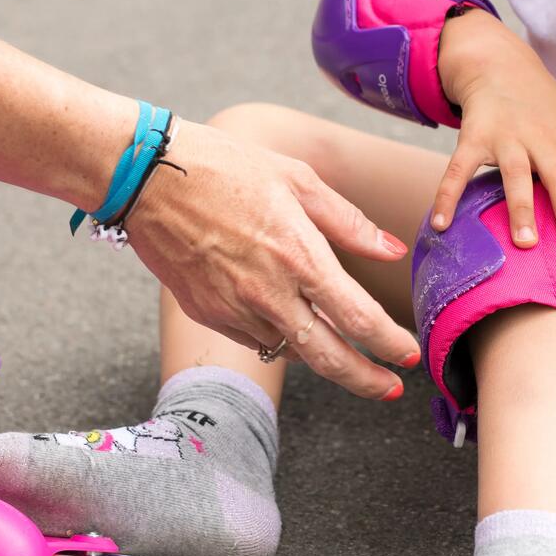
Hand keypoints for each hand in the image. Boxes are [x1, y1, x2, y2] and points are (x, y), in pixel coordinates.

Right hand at [122, 120, 420, 398]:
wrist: (146, 176)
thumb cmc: (225, 166)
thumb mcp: (297, 180)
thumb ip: (349, 222)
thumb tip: (393, 250)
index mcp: (298, 255)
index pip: (358, 318)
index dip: (390, 344)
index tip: (409, 356)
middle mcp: (268, 292)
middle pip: (329, 357)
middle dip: (367, 380)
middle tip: (391, 389)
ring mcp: (233, 308)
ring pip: (290, 351)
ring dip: (321, 355)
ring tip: (344, 350)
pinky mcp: (206, 313)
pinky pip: (255, 337)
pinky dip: (278, 336)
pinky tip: (288, 318)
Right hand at [430, 13, 555, 257]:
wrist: (498, 64)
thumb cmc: (543, 103)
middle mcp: (540, 137)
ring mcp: (506, 136)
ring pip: (516, 174)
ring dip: (521, 208)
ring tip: (524, 243)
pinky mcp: (473, 136)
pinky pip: (459, 169)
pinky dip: (448, 195)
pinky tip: (441, 224)